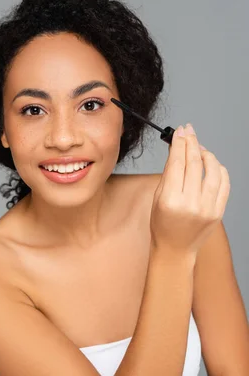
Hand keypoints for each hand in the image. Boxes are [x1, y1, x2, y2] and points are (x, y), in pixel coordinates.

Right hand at [150, 124, 229, 254]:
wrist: (175, 249)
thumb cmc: (162, 225)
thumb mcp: (157, 198)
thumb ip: (169, 174)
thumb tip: (176, 150)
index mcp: (170, 200)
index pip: (176, 163)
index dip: (178, 144)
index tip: (179, 132)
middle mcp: (190, 203)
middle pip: (193, 164)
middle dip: (191, 143)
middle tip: (188, 131)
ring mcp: (207, 208)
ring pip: (212, 171)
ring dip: (206, 154)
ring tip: (200, 147)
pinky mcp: (218, 211)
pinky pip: (224, 184)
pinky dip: (219, 169)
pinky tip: (211, 163)